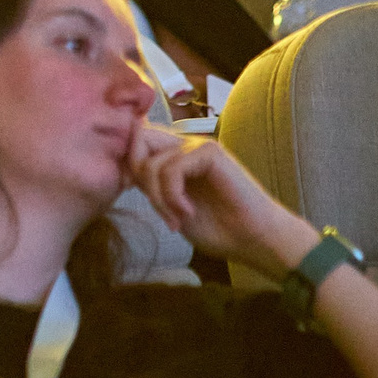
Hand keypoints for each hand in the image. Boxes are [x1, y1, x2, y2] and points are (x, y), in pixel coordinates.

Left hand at [123, 124, 316, 277]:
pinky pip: (172, 168)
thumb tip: (123, 172)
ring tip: (177, 219)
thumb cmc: (219, 228)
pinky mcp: (210, 152)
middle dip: (138, 175)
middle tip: (157, 207)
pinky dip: (172, 196)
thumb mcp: (172, 208)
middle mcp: (185, 146)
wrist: (255, 239)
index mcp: (175, 157)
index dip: (127, 166)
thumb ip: (151, 187)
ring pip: (152, 160)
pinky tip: (188, 213)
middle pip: (139, 138)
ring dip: (158, 197)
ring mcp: (199, 146)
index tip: (135, 196)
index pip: (137, 142)